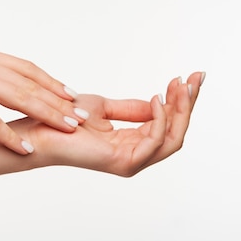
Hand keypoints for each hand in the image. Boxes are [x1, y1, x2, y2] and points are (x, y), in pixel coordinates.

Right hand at [0, 43, 85, 154]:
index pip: (26, 68)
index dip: (51, 81)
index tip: (70, 95)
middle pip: (30, 82)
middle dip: (60, 100)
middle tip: (83, 115)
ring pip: (19, 97)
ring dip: (47, 114)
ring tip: (69, 129)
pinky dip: (9, 135)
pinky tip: (24, 148)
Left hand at [26, 72, 203, 175]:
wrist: (44, 129)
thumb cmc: (68, 120)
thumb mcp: (106, 108)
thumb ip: (133, 109)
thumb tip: (158, 102)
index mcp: (133, 144)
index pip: (168, 125)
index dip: (181, 101)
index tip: (189, 78)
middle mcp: (137, 155)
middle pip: (176, 132)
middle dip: (188, 104)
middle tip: (196, 79)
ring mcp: (132, 161)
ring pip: (172, 138)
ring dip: (180, 110)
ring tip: (180, 86)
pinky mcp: (124, 162)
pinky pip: (154, 142)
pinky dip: (159, 119)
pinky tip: (158, 99)